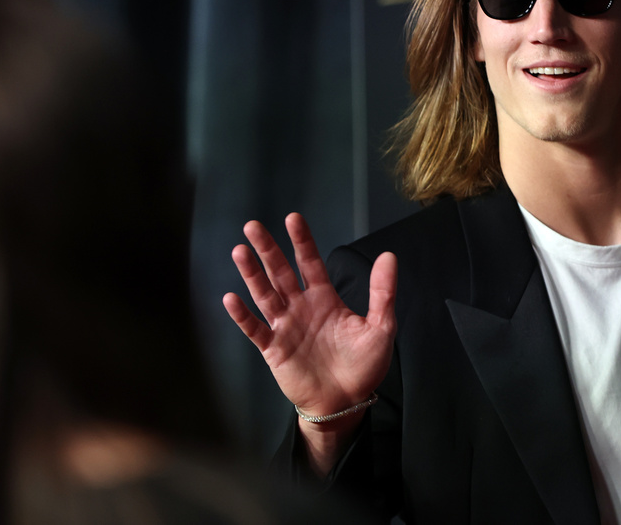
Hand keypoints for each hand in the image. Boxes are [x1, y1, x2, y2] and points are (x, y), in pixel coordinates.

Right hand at [222, 213, 397, 420]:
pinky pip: (255, 329)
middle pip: (281, 272)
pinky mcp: (274, 349)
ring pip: (264, 295)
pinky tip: (232, 298)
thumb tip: (389, 255)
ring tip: (240, 252)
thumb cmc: (363, 366)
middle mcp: (301, 308)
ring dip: (252, 274)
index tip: (293, 218)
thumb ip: (382, 292)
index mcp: (324, 299)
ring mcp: (285, 327)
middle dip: (268, 249)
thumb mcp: (381, 327)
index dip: (302, 241)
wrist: (346, 402)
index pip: (310, 263)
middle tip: (254, 226)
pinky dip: (243, 315)